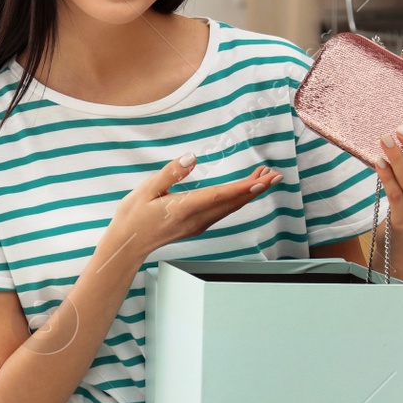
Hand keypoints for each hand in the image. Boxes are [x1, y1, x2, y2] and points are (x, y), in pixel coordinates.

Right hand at [105, 154, 283, 261]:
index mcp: (184, 208)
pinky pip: (223, 212)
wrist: (127, 244)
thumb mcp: (146, 190)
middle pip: (232, 203)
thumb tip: (191, 157)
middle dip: (256, 188)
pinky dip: (237, 200)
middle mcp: (196, 219)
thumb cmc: (133, 216)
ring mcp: (198, 225)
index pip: (220, 196)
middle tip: (275, 174)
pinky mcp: (196, 226)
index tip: (263, 179)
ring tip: (264, 177)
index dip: (244, 187)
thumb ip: (170, 173)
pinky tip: (242, 192)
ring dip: (248, 193)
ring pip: (230, 208)